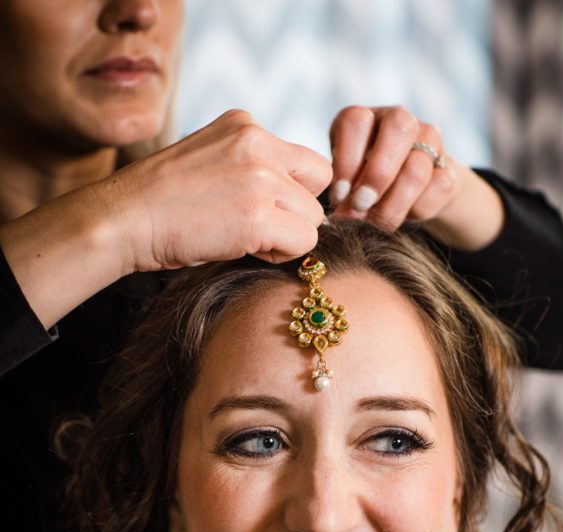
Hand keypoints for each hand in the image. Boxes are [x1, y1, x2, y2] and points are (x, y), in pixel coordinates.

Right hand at [109, 109, 331, 272]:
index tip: (261, 208)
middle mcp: (257, 141)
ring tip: (244, 238)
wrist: (122, 219)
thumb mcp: (211, 163)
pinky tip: (245, 248)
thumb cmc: (160, 204)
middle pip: (319, 184)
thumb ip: (251, 167)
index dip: (292, 191)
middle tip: (259, 227)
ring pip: (313, 217)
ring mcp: (259, 177)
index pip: (304, 159)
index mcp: (244, 125)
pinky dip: (281, 254)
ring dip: (287, 236)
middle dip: (296, 211)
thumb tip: (294, 200)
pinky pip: (304, 242)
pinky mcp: (258, 215)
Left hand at [329, 106, 503, 250]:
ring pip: (418, 167)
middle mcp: (398, 119)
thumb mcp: (343, 185)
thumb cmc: (360, 190)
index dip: (346, 161)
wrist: (402, 196)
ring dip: (393, 204)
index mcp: (363, 118)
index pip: (356, 121)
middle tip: (362, 205)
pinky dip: (418, 211)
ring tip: (377, 224)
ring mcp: (428, 139)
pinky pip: (439, 188)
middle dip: (377, 174)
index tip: (339, 195)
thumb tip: (342, 216)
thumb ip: (342, 192)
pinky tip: (403, 217)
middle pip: (399, 127)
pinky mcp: (448, 166)